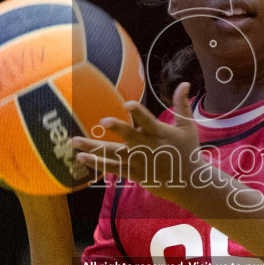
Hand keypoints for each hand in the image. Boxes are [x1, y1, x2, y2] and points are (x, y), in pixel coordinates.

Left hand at [72, 84, 203, 203]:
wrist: (189, 182)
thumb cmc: (187, 151)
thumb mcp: (187, 127)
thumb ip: (182, 105)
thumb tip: (185, 82)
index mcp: (159, 133)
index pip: (147, 120)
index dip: (138, 112)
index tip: (127, 104)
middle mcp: (146, 146)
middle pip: (129, 136)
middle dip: (117, 128)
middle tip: (102, 121)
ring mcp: (138, 161)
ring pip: (112, 154)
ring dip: (92, 148)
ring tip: (74, 142)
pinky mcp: (133, 173)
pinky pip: (111, 168)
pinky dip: (96, 163)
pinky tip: (81, 157)